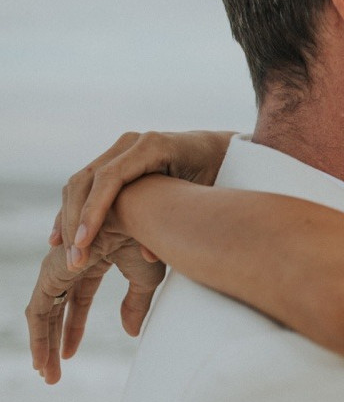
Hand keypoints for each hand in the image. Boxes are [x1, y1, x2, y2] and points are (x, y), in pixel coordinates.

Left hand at [28, 219, 165, 383]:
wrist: (143, 218)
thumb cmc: (150, 239)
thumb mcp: (145, 280)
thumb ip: (135, 306)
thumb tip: (130, 333)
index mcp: (91, 262)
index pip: (76, 302)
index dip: (73, 329)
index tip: (69, 355)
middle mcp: (70, 265)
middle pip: (55, 310)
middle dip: (52, 342)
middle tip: (51, 374)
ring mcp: (58, 268)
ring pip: (42, 313)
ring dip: (41, 345)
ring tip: (45, 374)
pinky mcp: (52, 273)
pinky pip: (38, 310)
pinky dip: (39, 334)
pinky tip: (45, 355)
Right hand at [51, 130, 233, 268]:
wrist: (221, 150)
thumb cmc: (219, 173)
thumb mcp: (205, 196)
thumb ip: (179, 221)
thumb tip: (150, 254)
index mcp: (153, 146)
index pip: (110, 178)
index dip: (93, 211)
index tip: (84, 242)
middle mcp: (132, 143)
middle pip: (88, 180)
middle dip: (76, 221)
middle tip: (74, 259)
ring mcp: (121, 149)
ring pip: (81, 182)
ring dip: (69, 218)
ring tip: (65, 253)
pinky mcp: (116, 160)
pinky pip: (87, 185)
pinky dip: (75, 210)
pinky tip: (64, 237)